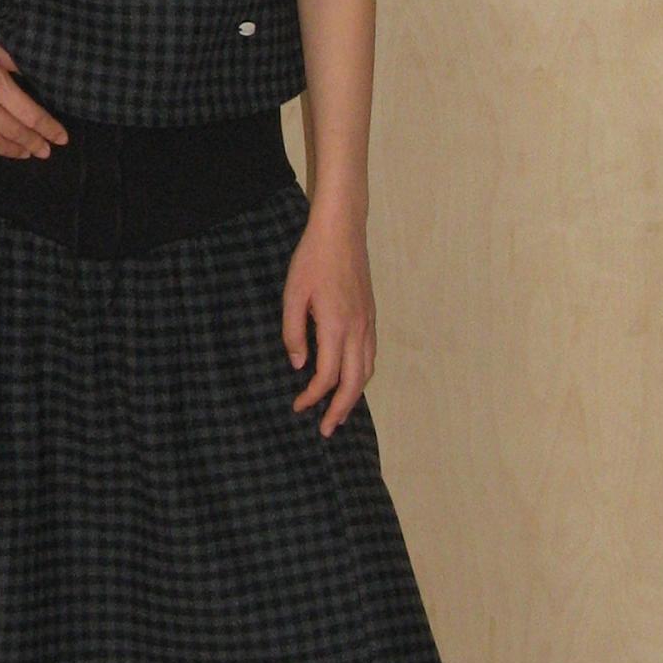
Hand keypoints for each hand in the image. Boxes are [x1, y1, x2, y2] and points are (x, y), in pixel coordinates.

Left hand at [282, 211, 376, 436]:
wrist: (342, 232)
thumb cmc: (312, 260)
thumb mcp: (292, 295)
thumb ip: (294, 333)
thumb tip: (298, 365)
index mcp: (336, 326)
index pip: (326, 376)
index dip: (312, 397)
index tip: (297, 407)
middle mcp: (357, 329)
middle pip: (353, 383)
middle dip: (340, 410)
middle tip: (326, 430)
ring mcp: (368, 323)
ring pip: (366, 371)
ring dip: (354, 396)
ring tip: (339, 413)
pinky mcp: (371, 316)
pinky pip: (370, 355)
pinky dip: (362, 375)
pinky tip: (351, 380)